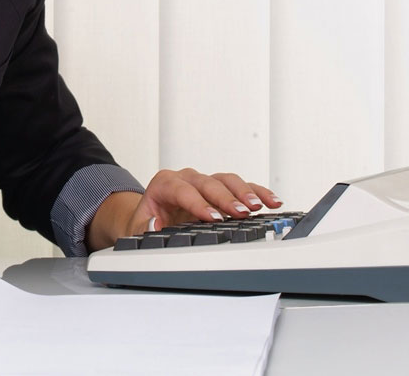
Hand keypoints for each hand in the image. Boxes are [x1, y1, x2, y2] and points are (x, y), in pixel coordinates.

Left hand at [87, 168, 281, 250]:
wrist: (150, 219)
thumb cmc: (145, 224)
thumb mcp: (136, 228)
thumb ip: (143, 227)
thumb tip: (155, 223)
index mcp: (164, 184)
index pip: (182, 190)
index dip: (198, 203)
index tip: (212, 217)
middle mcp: (187, 178)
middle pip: (208, 183)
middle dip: (226, 197)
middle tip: (241, 212)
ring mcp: (205, 182)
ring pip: (227, 180)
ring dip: (245, 192)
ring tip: (259, 207)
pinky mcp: (220, 190)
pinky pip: (241, 187)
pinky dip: (257, 192)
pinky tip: (271, 201)